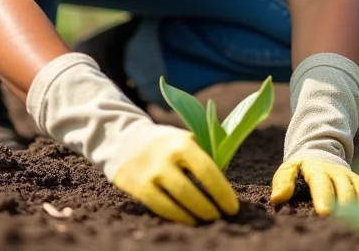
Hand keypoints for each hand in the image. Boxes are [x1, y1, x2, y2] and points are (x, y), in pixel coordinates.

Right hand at [112, 126, 239, 225]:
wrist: (125, 139)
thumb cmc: (167, 143)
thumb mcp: (186, 139)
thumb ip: (205, 156)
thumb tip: (225, 184)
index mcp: (183, 142)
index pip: (207, 171)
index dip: (222, 192)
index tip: (233, 207)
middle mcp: (165, 157)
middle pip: (191, 192)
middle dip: (209, 209)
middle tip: (219, 216)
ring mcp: (149, 173)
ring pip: (175, 203)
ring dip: (194, 215)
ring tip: (206, 219)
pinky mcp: (137, 186)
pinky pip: (160, 208)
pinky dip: (176, 217)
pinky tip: (187, 219)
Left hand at [271, 156, 358, 215]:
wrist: (322, 151)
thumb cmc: (302, 166)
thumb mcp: (289, 168)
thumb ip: (283, 181)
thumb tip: (277, 198)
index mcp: (317, 168)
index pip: (321, 183)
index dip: (324, 197)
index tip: (324, 212)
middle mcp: (337, 172)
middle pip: (345, 190)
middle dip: (344, 207)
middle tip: (340, 223)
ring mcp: (350, 177)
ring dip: (357, 210)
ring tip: (351, 226)